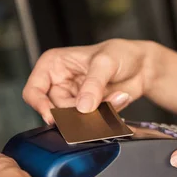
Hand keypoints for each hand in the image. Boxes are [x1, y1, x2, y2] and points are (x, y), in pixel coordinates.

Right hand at [22, 40, 159, 123]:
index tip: (53, 117)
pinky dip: (107, 115)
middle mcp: (60, 84)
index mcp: (54, 65)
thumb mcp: (105, 63)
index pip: (33, 91)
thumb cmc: (121, 54)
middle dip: (78, 111)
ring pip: (75, 119)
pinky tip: (117, 99)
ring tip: (115, 95)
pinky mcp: (89, 111)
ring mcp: (74, 99)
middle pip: (56, 110)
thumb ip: (93, 85)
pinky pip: (92, 123)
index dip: (40, 106)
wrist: (142, 66)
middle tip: (98, 104)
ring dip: (97, 112)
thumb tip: (82, 107)